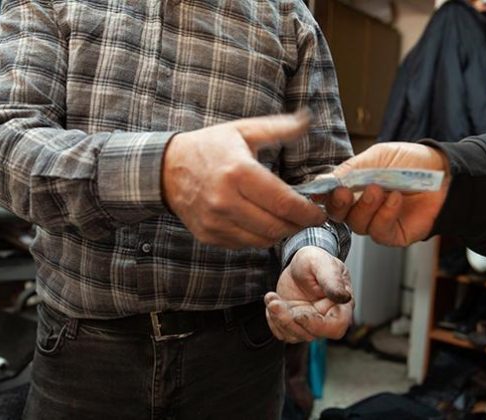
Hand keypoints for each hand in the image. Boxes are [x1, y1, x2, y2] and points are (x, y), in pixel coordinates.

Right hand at [162, 111, 325, 248]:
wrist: (166, 169)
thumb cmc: (210, 147)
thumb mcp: (243, 130)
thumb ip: (278, 128)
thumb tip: (307, 119)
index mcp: (238, 172)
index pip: (284, 202)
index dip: (307, 212)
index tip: (320, 212)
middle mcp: (225, 201)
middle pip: (276, 226)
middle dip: (299, 224)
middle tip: (308, 216)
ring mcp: (215, 221)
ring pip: (263, 240)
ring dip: (281, 232)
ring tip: (287, 219)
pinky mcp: (209, 235)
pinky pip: (245, 244)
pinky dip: (259, 237)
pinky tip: (262, 221)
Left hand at [264, 246, 353, 342]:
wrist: (299, 264)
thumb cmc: (316, 261)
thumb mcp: (323, 263)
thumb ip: (333, 280)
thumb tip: (344, 297)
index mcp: (340, 306)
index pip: (335, 327)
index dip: (317, 326)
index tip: (299, 315)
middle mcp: (326, 318)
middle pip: (310, 333)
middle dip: (288, 320)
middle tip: (275, 303)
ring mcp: (309, 323)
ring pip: (294, 335)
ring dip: (278, 318)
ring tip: (271, 298)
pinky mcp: (294, 323)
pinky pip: (282, 332)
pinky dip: (273, 319)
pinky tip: (273, 301)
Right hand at [325, 142, 450, 246]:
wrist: (445, 174)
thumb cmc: (411, 162)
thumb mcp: (376, 157)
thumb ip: (349, 170)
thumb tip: (322, 182)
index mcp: (354, 187)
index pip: (330, 196)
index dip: (323, 195)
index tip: (321, 190)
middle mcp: (362, 206)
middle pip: (338, 215)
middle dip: (339, 204)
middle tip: (346, 192)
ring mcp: (377, 222)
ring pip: (357, 225)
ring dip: (366, 207)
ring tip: (379, 189)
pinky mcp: (393, 235)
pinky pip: (379, 231)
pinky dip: (385, 214)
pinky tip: (396, 199)